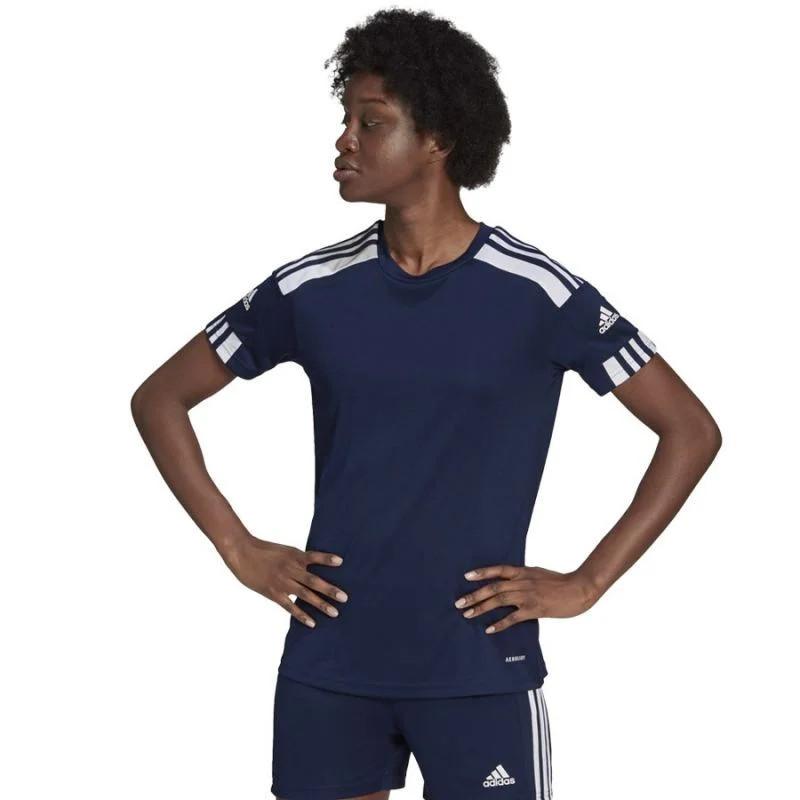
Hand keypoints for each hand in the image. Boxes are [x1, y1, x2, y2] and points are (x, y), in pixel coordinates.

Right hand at [225, 536, 347, 628]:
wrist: (242, 553)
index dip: (326, 559)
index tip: (341, 562)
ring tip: (335, 612)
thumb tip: (312, 568)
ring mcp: (282, 582)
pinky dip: (301, 615)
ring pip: (304, 595)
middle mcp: (290, 569)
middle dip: (330, 590)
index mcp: (294, 556)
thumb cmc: (264, 551)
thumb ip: (298, 560)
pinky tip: (312, 622)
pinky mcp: (273, 593)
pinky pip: (289, 606)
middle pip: (313, 581)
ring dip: (320, 604)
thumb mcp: (285, 551)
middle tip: (345, 598)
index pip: (314, 557)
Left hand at [455, 565, 598, 632]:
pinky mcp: (534, 609)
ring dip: (481, 608)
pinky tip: (489, 629)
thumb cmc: (561, 582)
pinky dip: (499, 623)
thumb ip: (524, 576)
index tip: (466, 576)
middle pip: (494, 587)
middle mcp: (522, 581)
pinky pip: (513, 617)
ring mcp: (528, 595)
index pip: (498, 570)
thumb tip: (511, 581)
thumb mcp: (539, 573)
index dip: (482, 572)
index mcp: (523, 571)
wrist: (579, 588)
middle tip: (459, 603)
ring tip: (467, 614)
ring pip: (499, 600)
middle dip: (475, 595)